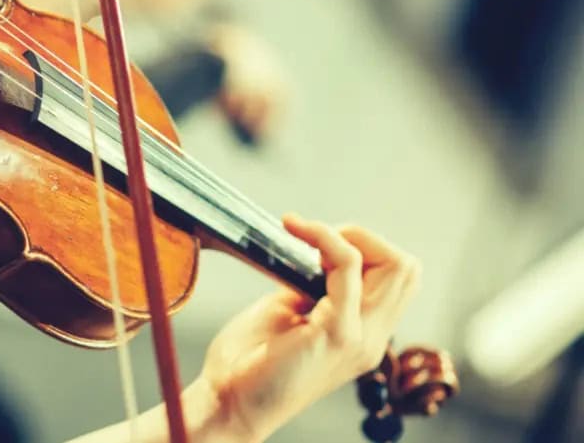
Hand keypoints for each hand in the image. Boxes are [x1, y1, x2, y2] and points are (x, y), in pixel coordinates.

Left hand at [189, 215, 420, 441]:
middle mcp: (372, 338)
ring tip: (303, 234)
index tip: (317, 245)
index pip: (399, 278)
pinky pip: (349, 269)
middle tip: (313, 238)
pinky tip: (296, 231)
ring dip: (345, 235)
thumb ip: (313, 287)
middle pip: (406, 269)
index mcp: (363, 333)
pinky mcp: (337, 334)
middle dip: (361, 238)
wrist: (228, 403)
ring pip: (395, 266)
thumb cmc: (250, 360)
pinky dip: (325, 240)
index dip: (364, 249)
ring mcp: (360, 338)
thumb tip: (316, 253)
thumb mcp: (289, 312)